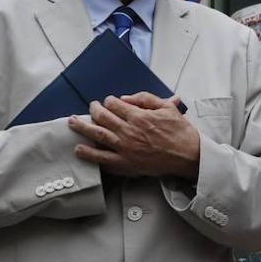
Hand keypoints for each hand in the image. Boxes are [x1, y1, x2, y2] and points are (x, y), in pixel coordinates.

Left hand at [68, 93, 200, 180]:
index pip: (115, 104)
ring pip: (98, 135)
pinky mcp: (126, 164)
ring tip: (72, 122)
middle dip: (93, 110)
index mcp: (139, 116)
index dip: (109, 101)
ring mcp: (126, 148)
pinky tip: (79, 149)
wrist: (188, 156)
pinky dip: (89, 154)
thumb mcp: (167, 108)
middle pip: (103, 117)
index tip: (108, 102)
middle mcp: (129, 131)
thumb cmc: (180, 132)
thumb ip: (145, 99)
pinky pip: (103, 159)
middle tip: (90, 108)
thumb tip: (126, 98)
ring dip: (83, 128)